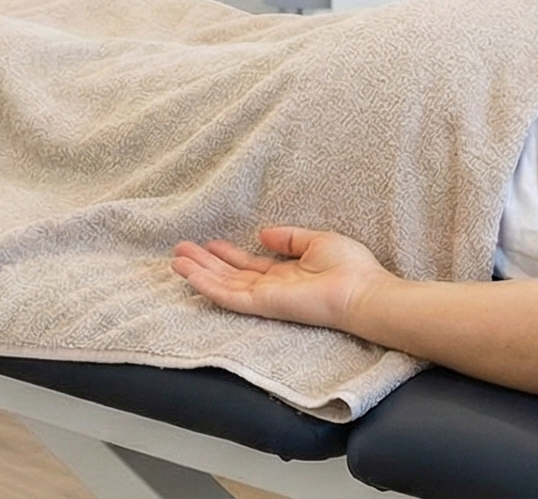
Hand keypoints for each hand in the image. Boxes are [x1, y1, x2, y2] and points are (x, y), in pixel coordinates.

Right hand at [171, 225, 386, 331]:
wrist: (362, 292)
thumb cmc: (351, 268)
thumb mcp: (317, 241)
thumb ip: (289, 239)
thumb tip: (263, 233)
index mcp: (286, 274)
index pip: (249, 266)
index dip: (228, 254)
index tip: (209, 242)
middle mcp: (272, 287)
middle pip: (230, 275)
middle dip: (205, 263)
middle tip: (181, 250)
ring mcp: (265, 297)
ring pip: (223, 286)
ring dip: (199, 273)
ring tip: (176, 261)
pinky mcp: (263, 304)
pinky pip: (229, 296)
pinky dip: (208, 286)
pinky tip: (190, 276)